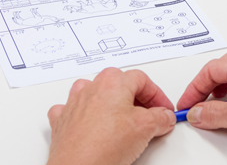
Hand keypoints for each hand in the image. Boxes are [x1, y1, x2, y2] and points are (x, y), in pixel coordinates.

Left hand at [46, 67, 175, 164]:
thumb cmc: (105, 146)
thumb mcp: (146, 128)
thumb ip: (160, 118)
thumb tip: (164, 117)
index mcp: (113, 82)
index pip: (142, 80)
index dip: (157, 95)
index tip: (163, 109)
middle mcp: (91, 88)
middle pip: (119, 83)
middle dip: (135, 98)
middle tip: (147, 115)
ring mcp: (74, 103)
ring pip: (94, 92)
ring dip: (108, 101)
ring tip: (119, 119)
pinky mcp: (62, 121)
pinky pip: (71, 109)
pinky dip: (82, 114)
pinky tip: (91, 125)